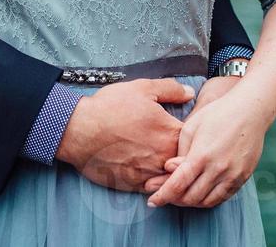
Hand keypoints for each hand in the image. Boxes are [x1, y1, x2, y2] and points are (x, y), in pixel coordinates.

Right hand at [55, 78, 196, 191]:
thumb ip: (170, 90)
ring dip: (170, 170)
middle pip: (186, 162)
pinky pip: (153, 187)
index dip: (195, 135)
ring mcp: (150, 173)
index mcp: (171, 133)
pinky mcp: (134, 185)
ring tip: (162, 160)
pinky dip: (154, 180)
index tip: (189, 132)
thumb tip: (190, 93)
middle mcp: (164, 157)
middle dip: (185, 155)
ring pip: (170, 177)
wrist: (78, 130)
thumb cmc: (109, 107)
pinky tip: (147, 170)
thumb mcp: (141, 88)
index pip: (196, 140)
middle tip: (177, 148)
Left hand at [143, 87, 271, 208]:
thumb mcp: (191, 127)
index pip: (177, 185)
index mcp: (201, 155)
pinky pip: (222, 198)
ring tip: (180, 196)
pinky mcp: (242, 178)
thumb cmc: (216, 114)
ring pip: (206, 202)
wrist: (250, 111)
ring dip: (190, 202)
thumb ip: (179, 151)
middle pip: (190, 198)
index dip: (162, 196)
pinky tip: (198, 194)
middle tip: (164, 196)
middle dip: (174, 200)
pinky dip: (207, 200)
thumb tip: (169, 169)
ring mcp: (232, 176)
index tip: (152, 201)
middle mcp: (217, 169)